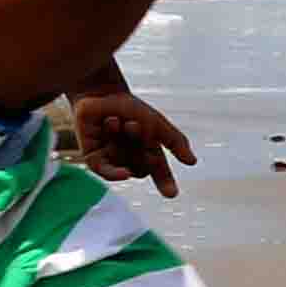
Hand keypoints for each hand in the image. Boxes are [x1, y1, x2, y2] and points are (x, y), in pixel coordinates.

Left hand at [63, 90, 192, 194]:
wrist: (100, 92)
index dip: (165, 182)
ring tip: (120, 122)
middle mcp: (129, 156)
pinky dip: (114, 173)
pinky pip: (104, 172)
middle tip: (133, 125)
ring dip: (124, 145)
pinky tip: (124, 173)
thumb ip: (175, 141)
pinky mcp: (93, 158)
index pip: (158, 169)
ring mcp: (110, 158)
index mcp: (146, 149)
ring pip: (124, 168)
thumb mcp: (156, 123)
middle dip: (140, 149)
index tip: (172, 193)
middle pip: (142, 169)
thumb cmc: (129, 107)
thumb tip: (193, 162)